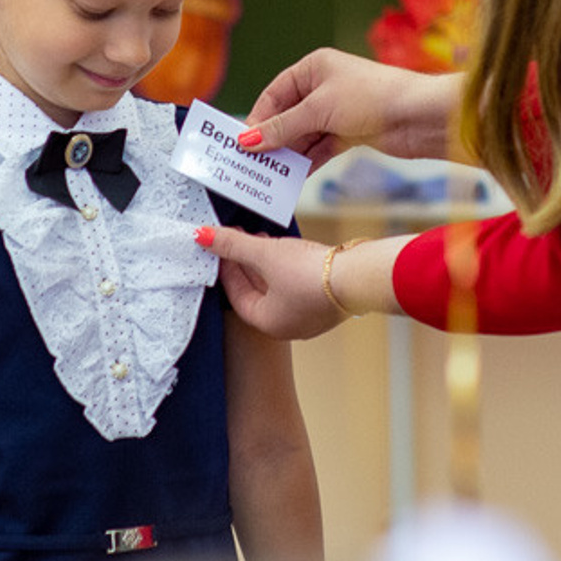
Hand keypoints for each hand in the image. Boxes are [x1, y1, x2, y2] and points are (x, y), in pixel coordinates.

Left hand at [201, 226, 402, 338]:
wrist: (359, 277)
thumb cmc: (310, 275)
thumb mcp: (265, 254)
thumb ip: (232, 245)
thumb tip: (201, 236)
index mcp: (269, 323)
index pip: (237, 296)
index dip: (227, 269)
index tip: (221, 247)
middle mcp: (289, 325)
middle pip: (257, 292)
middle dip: (247, 264)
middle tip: (238, 239)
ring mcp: (311, 315)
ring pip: (279, 287)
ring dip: (267, 263)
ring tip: (261, 238)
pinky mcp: (328, 301)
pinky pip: (299, 285)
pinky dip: (288, 267)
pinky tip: (288, 248)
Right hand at [241, 49, 464, 166]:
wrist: (419, 116)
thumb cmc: (371, 98)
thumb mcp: (318, 111)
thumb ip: (282, 127)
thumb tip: (248, 140)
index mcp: (314, 67)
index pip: (275, 93)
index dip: (259, 118)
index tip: (243, 144)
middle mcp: (324, 86)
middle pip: (288, 115)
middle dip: (272, 139)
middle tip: (252, 164)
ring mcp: (338, 110)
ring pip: (304, 134)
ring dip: (290, 153)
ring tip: (269, 175)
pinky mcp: (351, 131)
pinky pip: (321, 147)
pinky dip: (309, 161)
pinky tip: (294, 177)